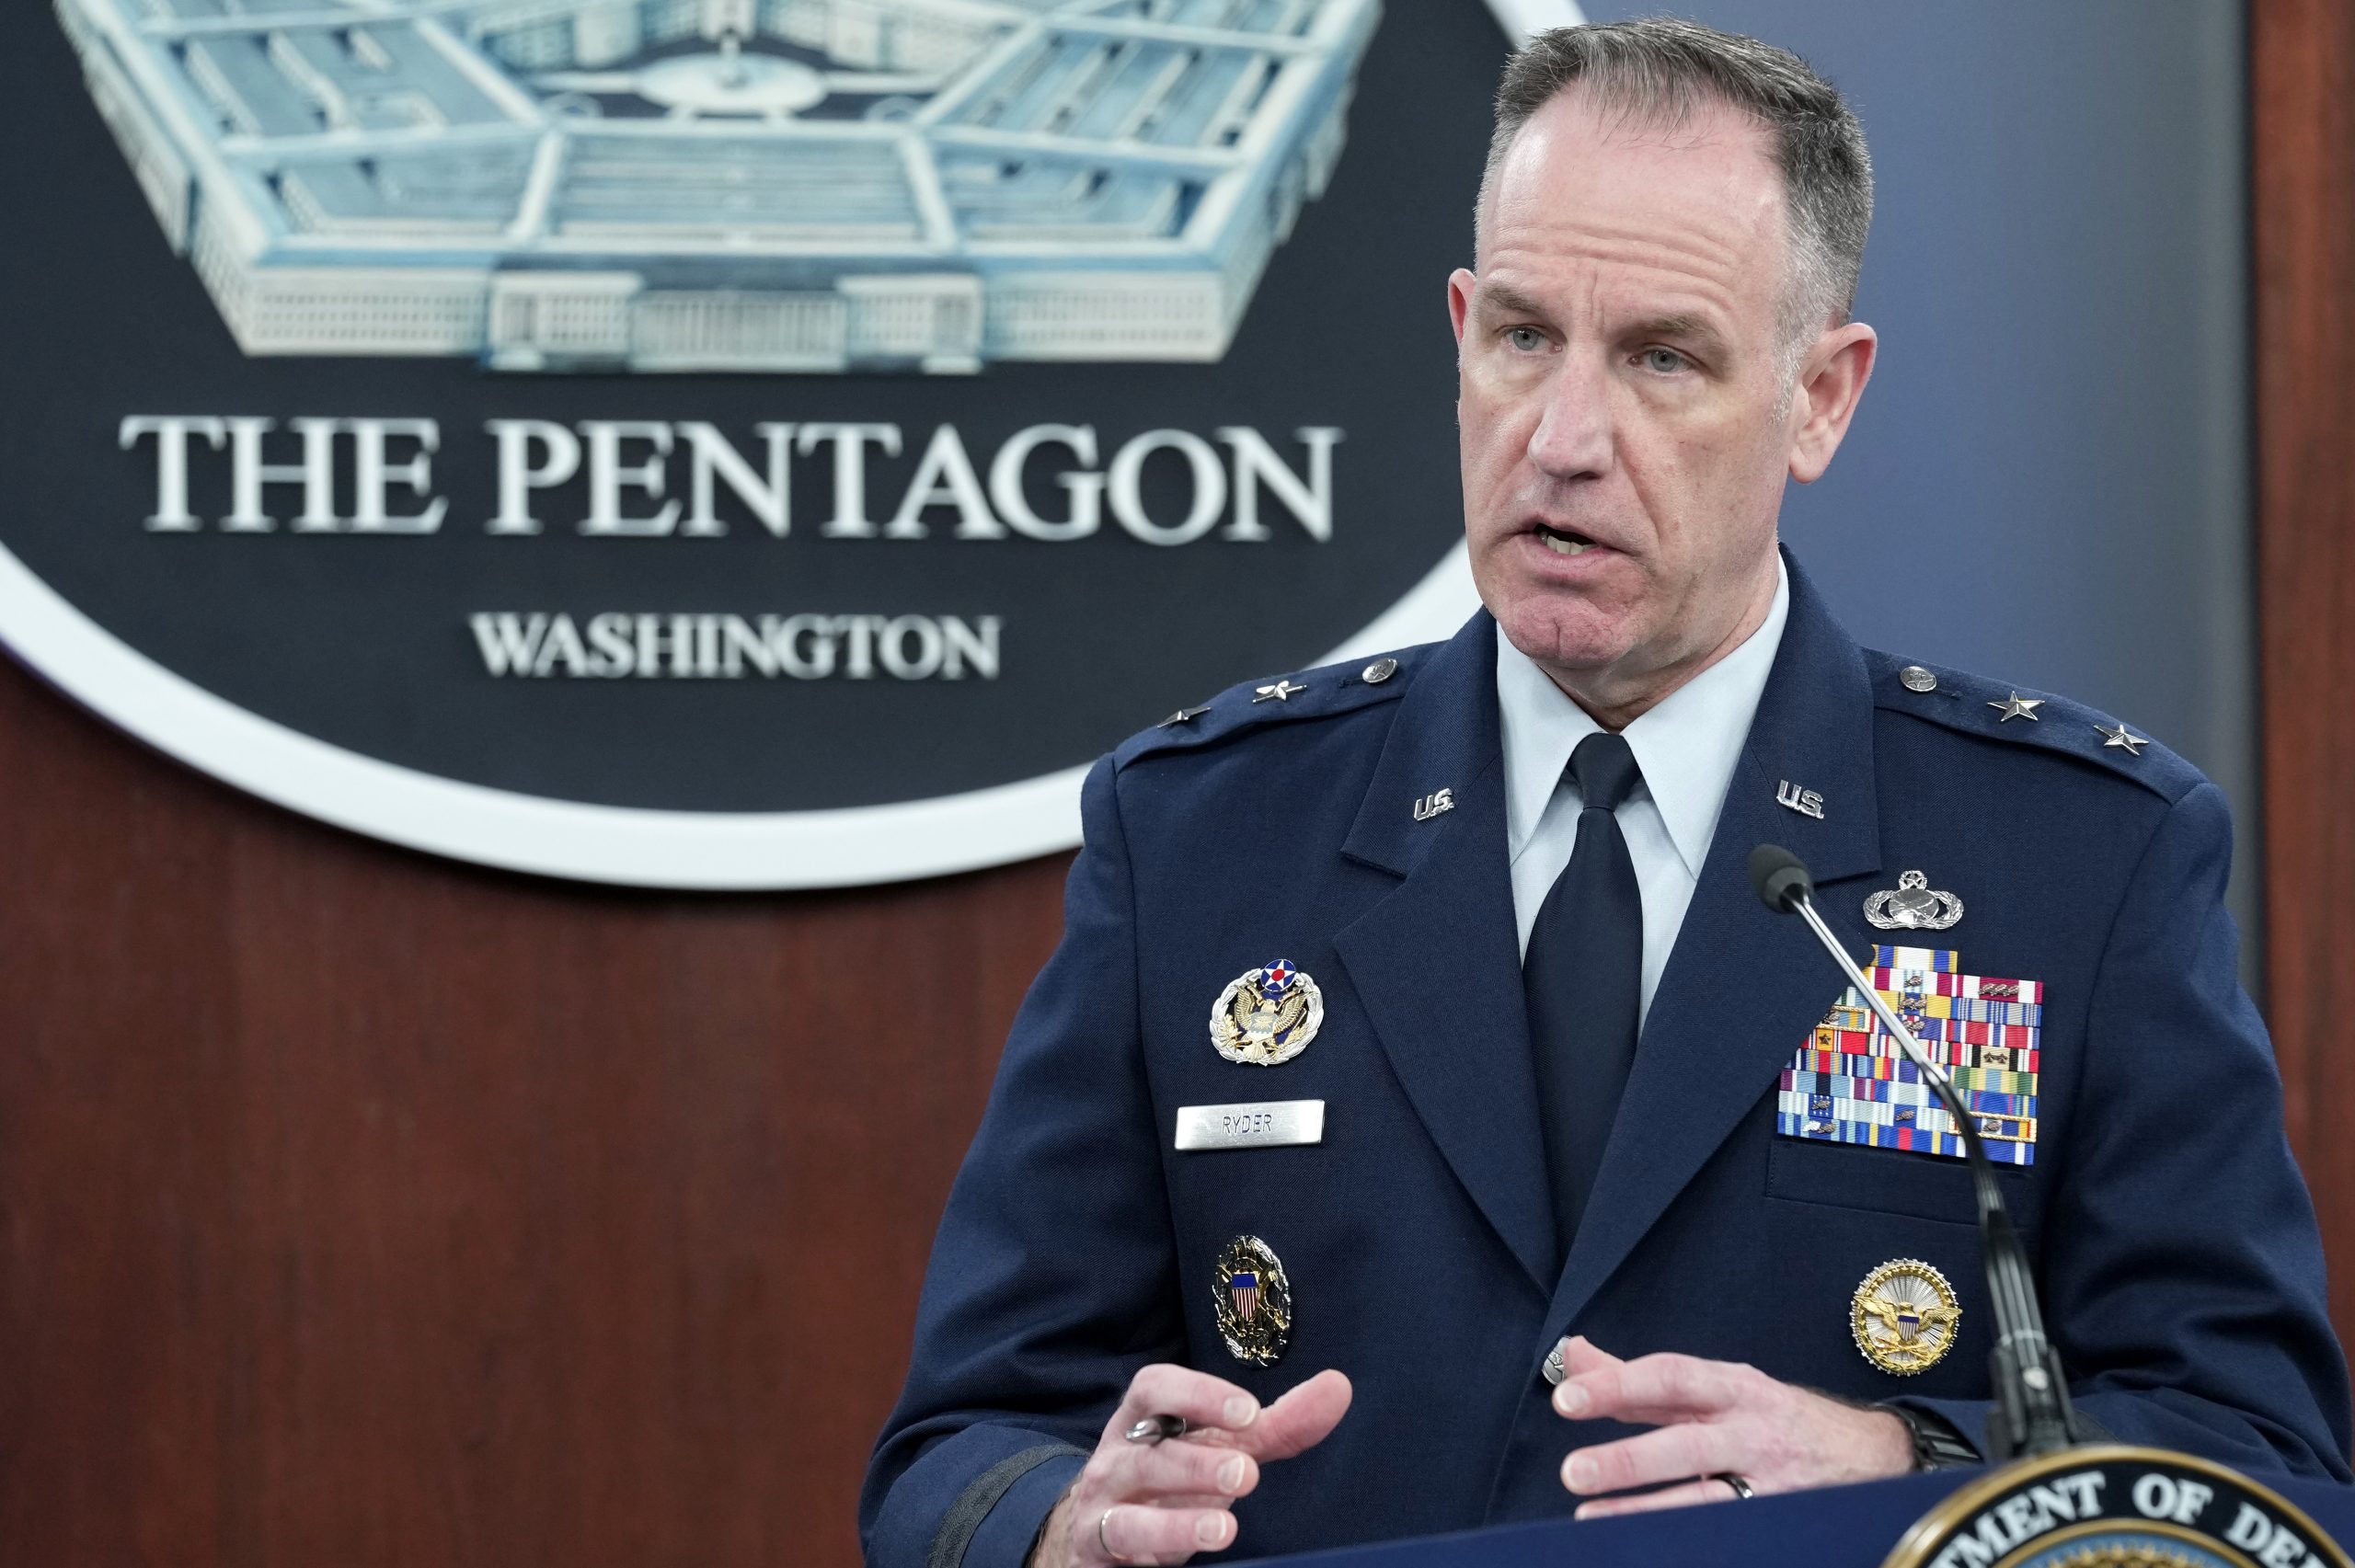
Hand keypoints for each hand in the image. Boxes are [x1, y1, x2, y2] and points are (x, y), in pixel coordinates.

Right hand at [1029, 1365, 1351, 1566]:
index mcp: (1142, 1421)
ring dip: (1173, 1524)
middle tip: (1245, 1473)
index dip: (1198, 1394)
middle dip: (1195, 1463)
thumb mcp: (1219, 1448)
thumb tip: (1338, 1388)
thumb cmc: (1172, 1477)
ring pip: (1126, 1517)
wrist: (1099, 1531)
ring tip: (1223, 1528)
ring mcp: (1102, 1512)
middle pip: (1146, 1454)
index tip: (1248, 1411)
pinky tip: (1184, 1564)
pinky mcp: (1097, 1555)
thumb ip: (1276, 1425)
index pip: (1154, 1388)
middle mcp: (1116, 1461)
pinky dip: (1152, 1560)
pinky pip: (1118, 1557)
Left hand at [1550, 1337, 1909, 1518]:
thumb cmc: (1771, 1416)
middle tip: (1573, 1472)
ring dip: (1646, 1511)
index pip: (1669, 1379)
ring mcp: (1770, 1483)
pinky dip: (1688, 1539)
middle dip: (1628, 1459)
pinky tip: (1649, 1547)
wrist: (1870, 1454)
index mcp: (1731, 1387)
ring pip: (1706, 1499)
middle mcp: (1751, 1431)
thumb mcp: (1715, 1386)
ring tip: (1591, 1520)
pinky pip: (1731, 1532)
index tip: (1567, 1398)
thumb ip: (1640, 1380)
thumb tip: (1574, 1356)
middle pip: (1687, 1444)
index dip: (1617, 1386)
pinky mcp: (1780, 1521)